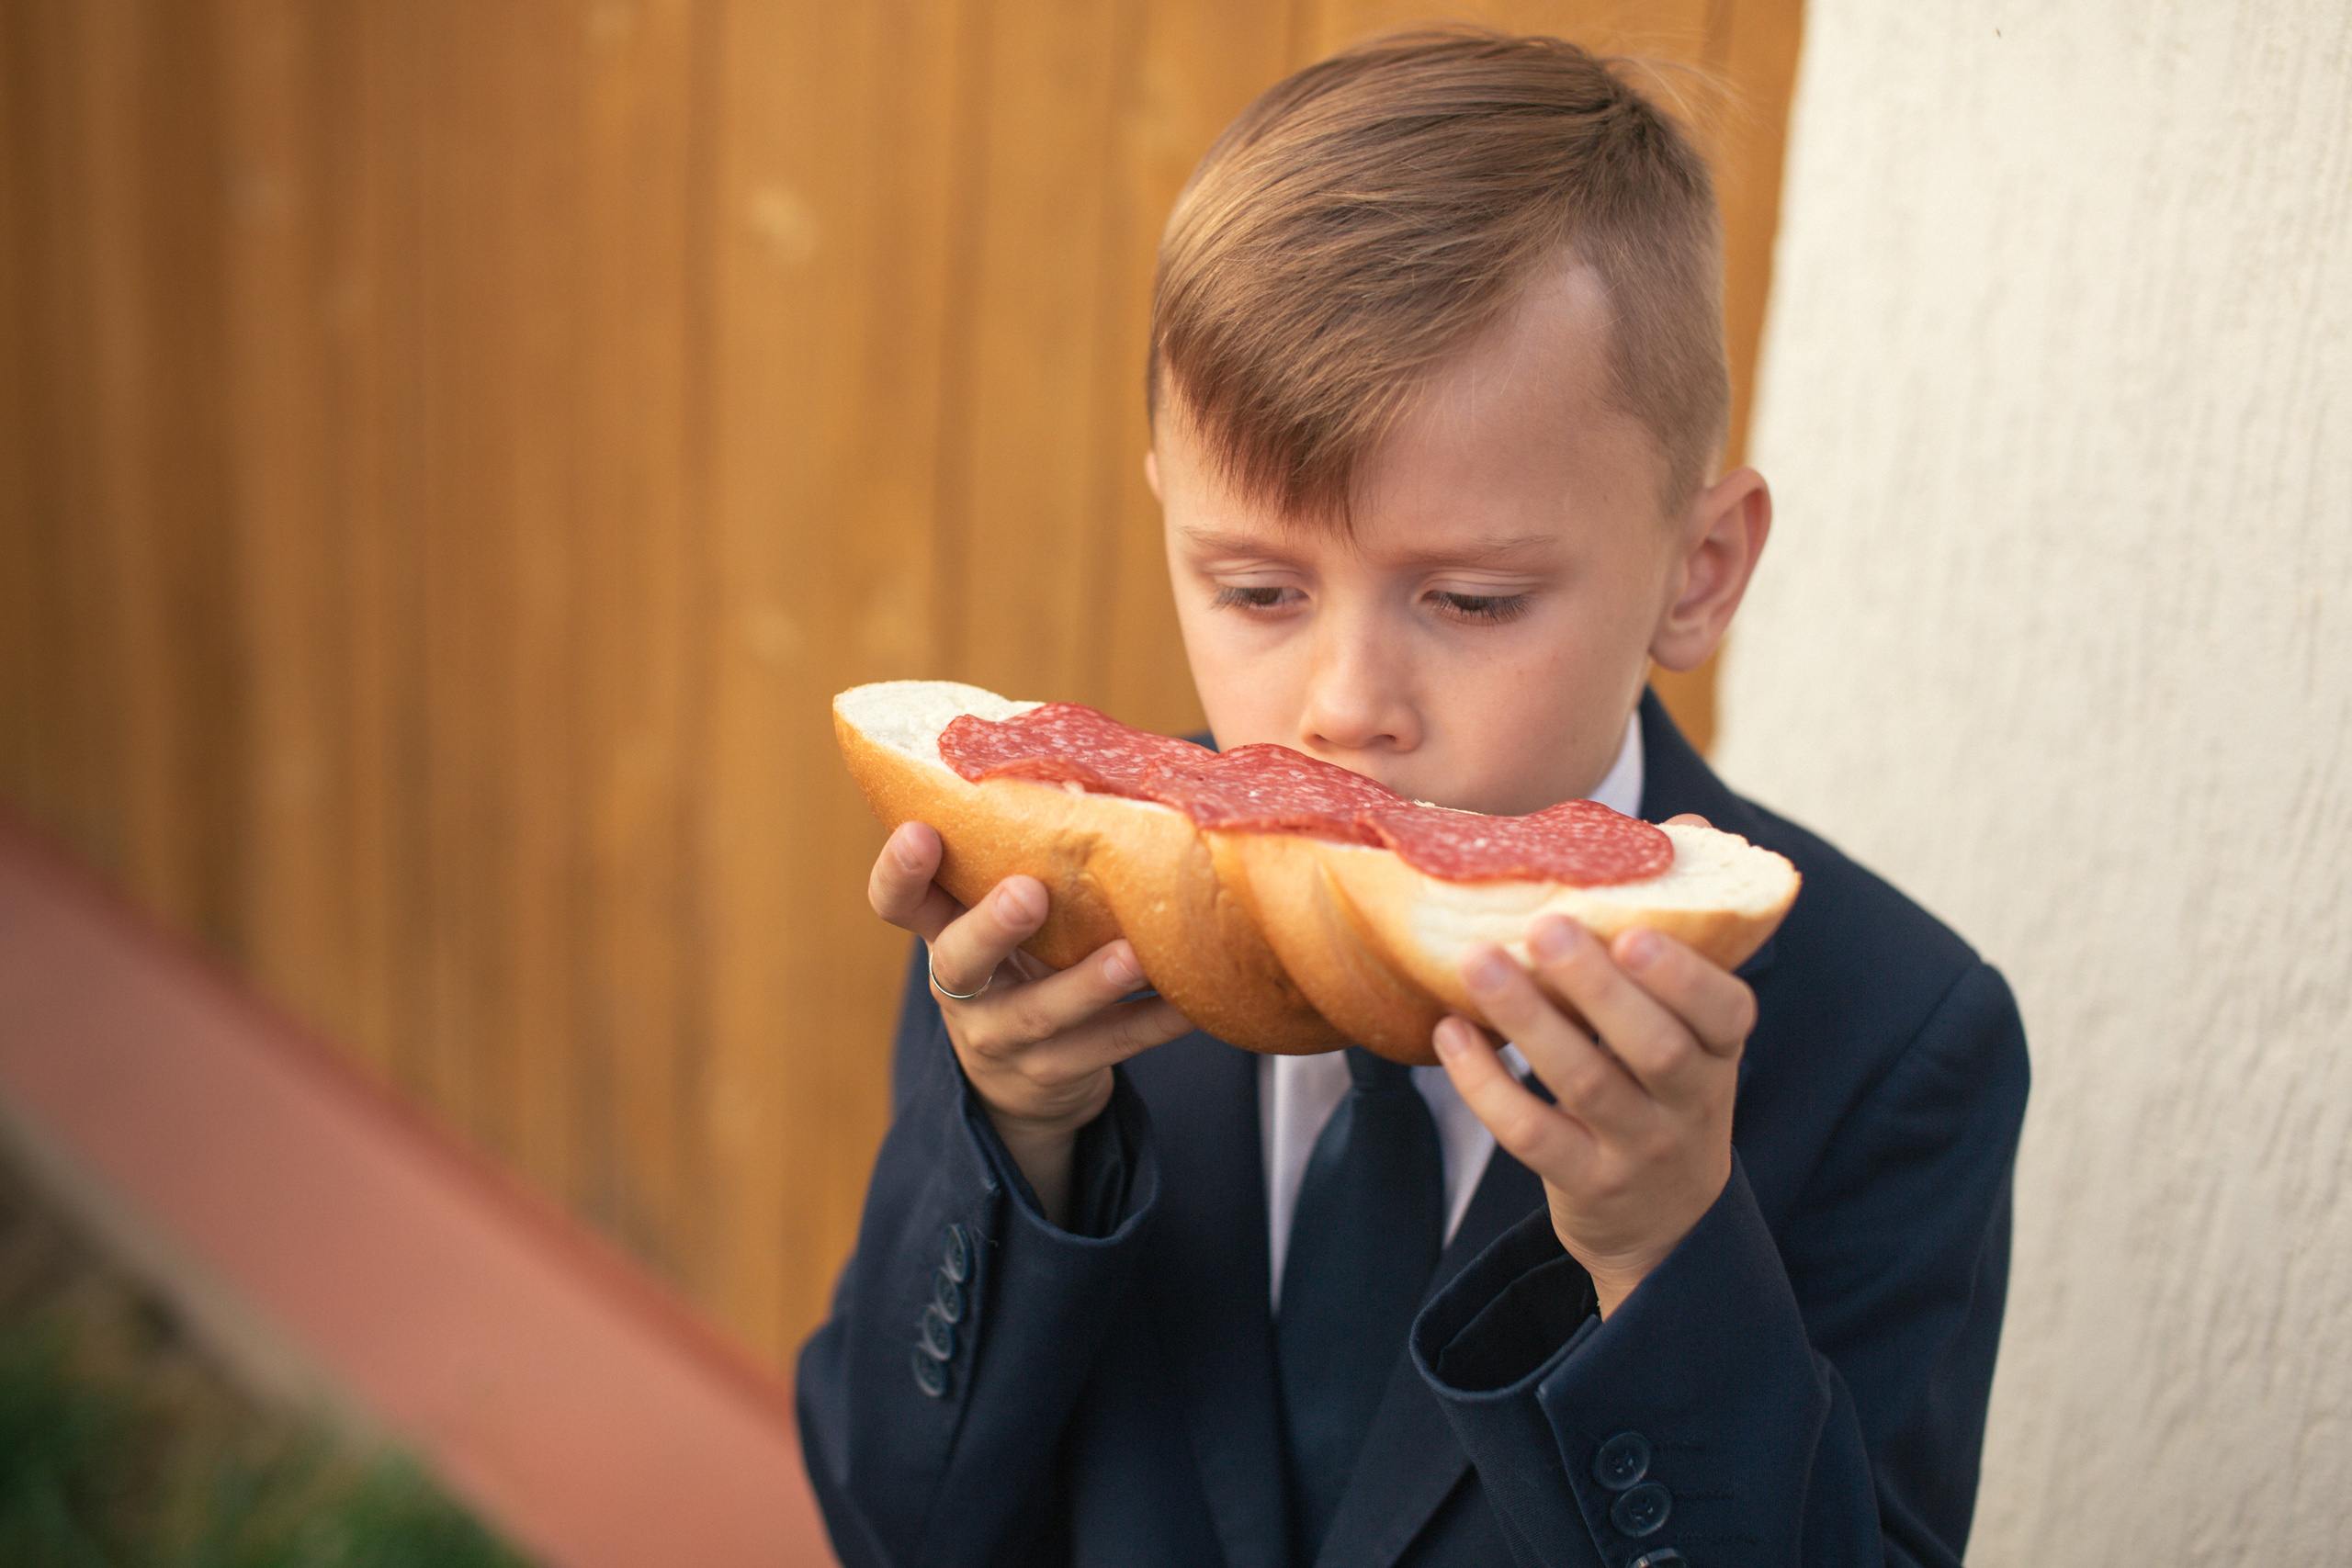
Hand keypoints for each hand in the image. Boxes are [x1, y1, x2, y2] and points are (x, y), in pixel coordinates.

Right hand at [868, 821, 1191, 1224]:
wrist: (1023, 1083)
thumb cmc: (1020, 964)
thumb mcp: (999, 920)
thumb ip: (1021, 863)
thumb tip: (1094, 764)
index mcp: (942, 932)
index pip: (898, 902)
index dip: (900, 871)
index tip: (921, 832)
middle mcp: (962, 988)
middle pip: (960, 959)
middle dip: (993, 925)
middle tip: (1029, 892)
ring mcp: (1004, 1037)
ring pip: (1040, 1013)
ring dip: (1087, 984)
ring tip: (1130, 956)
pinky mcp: (1055, 1073)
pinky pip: (1107, 1047)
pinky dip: (1151, 1023)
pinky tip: (1188, 1003)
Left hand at [1431, 818, 1755, 1317]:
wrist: (1666, 1218)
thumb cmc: (1664, 1084)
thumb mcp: (1691, 1021)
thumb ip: (1680, 930)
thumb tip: (1687, 825)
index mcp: (1719, 1047)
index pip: (1725, 1011)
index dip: (1684, 974)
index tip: (1632, 930)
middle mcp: (1690, 1101)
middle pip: (1654, 1047)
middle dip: (1598, 986)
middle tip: (1543, 925)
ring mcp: (1639, 1148)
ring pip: (1588, 1085)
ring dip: (1530, 1021)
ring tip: (1478, 961)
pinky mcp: (1586, 1183)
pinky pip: (1533, 1134)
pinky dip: (1487, 1084)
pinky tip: (1452, 1034)